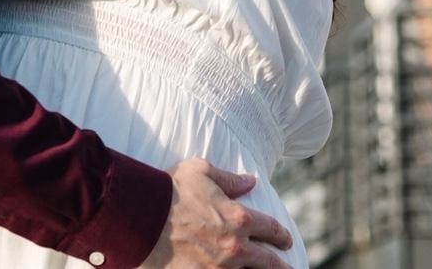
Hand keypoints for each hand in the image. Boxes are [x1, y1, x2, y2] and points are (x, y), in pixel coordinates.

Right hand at [142, 159, 292, 267]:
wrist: (141, 216)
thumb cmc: (171, 190)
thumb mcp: (202, 172)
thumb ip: (230, 179)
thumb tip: (251, 181)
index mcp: (238, 218)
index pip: (270, 228)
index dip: (281, 235)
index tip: (286, 240)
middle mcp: (235, 248)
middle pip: (269, 262)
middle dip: (281, 266)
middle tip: (290, 268)